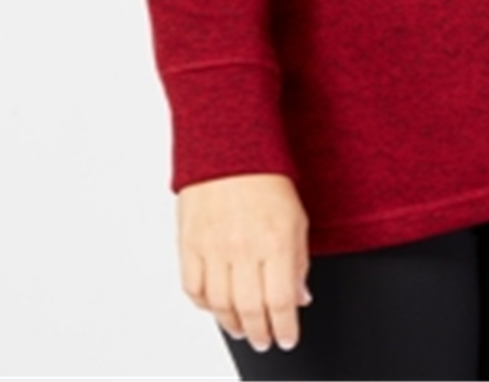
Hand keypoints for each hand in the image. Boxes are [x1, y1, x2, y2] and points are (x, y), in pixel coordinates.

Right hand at [177, 173, 311, 353]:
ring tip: (242, 329)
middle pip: (250, 310)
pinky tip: (216, 306)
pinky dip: (205, 304)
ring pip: (220, 306)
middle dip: (260, 334)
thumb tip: (300, 298)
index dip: (285, 328)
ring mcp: (213, 248)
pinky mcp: (189, 244)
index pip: (280, 302)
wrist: (228, 147)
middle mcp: (243, 249)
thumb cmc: (267, 178)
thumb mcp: (296, 218)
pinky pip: (193, 288)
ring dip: (233, 324)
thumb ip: (298, 261)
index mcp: (275, 241)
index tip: (287, 338)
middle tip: (264, 341)